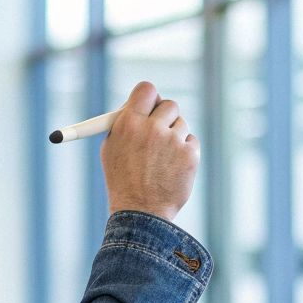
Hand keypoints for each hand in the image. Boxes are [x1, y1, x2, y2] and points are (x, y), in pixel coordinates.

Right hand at [101, 81, 198, 221]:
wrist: (141, 212)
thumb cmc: (123, 181)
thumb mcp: (112, 149)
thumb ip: (125, 123)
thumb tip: (137, 105)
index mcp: (129, 123)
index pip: (147, 89)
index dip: (150, 96)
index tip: (150, 104)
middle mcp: (152, 128)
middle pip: (168, 104)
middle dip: (165, 116)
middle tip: (160, 129)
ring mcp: (173, 141)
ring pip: (181, 124)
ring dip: (174, 136)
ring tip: (162, 159)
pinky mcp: (190, 154)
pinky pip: (191, 141)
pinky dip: (184, 151)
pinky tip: (172, 167)